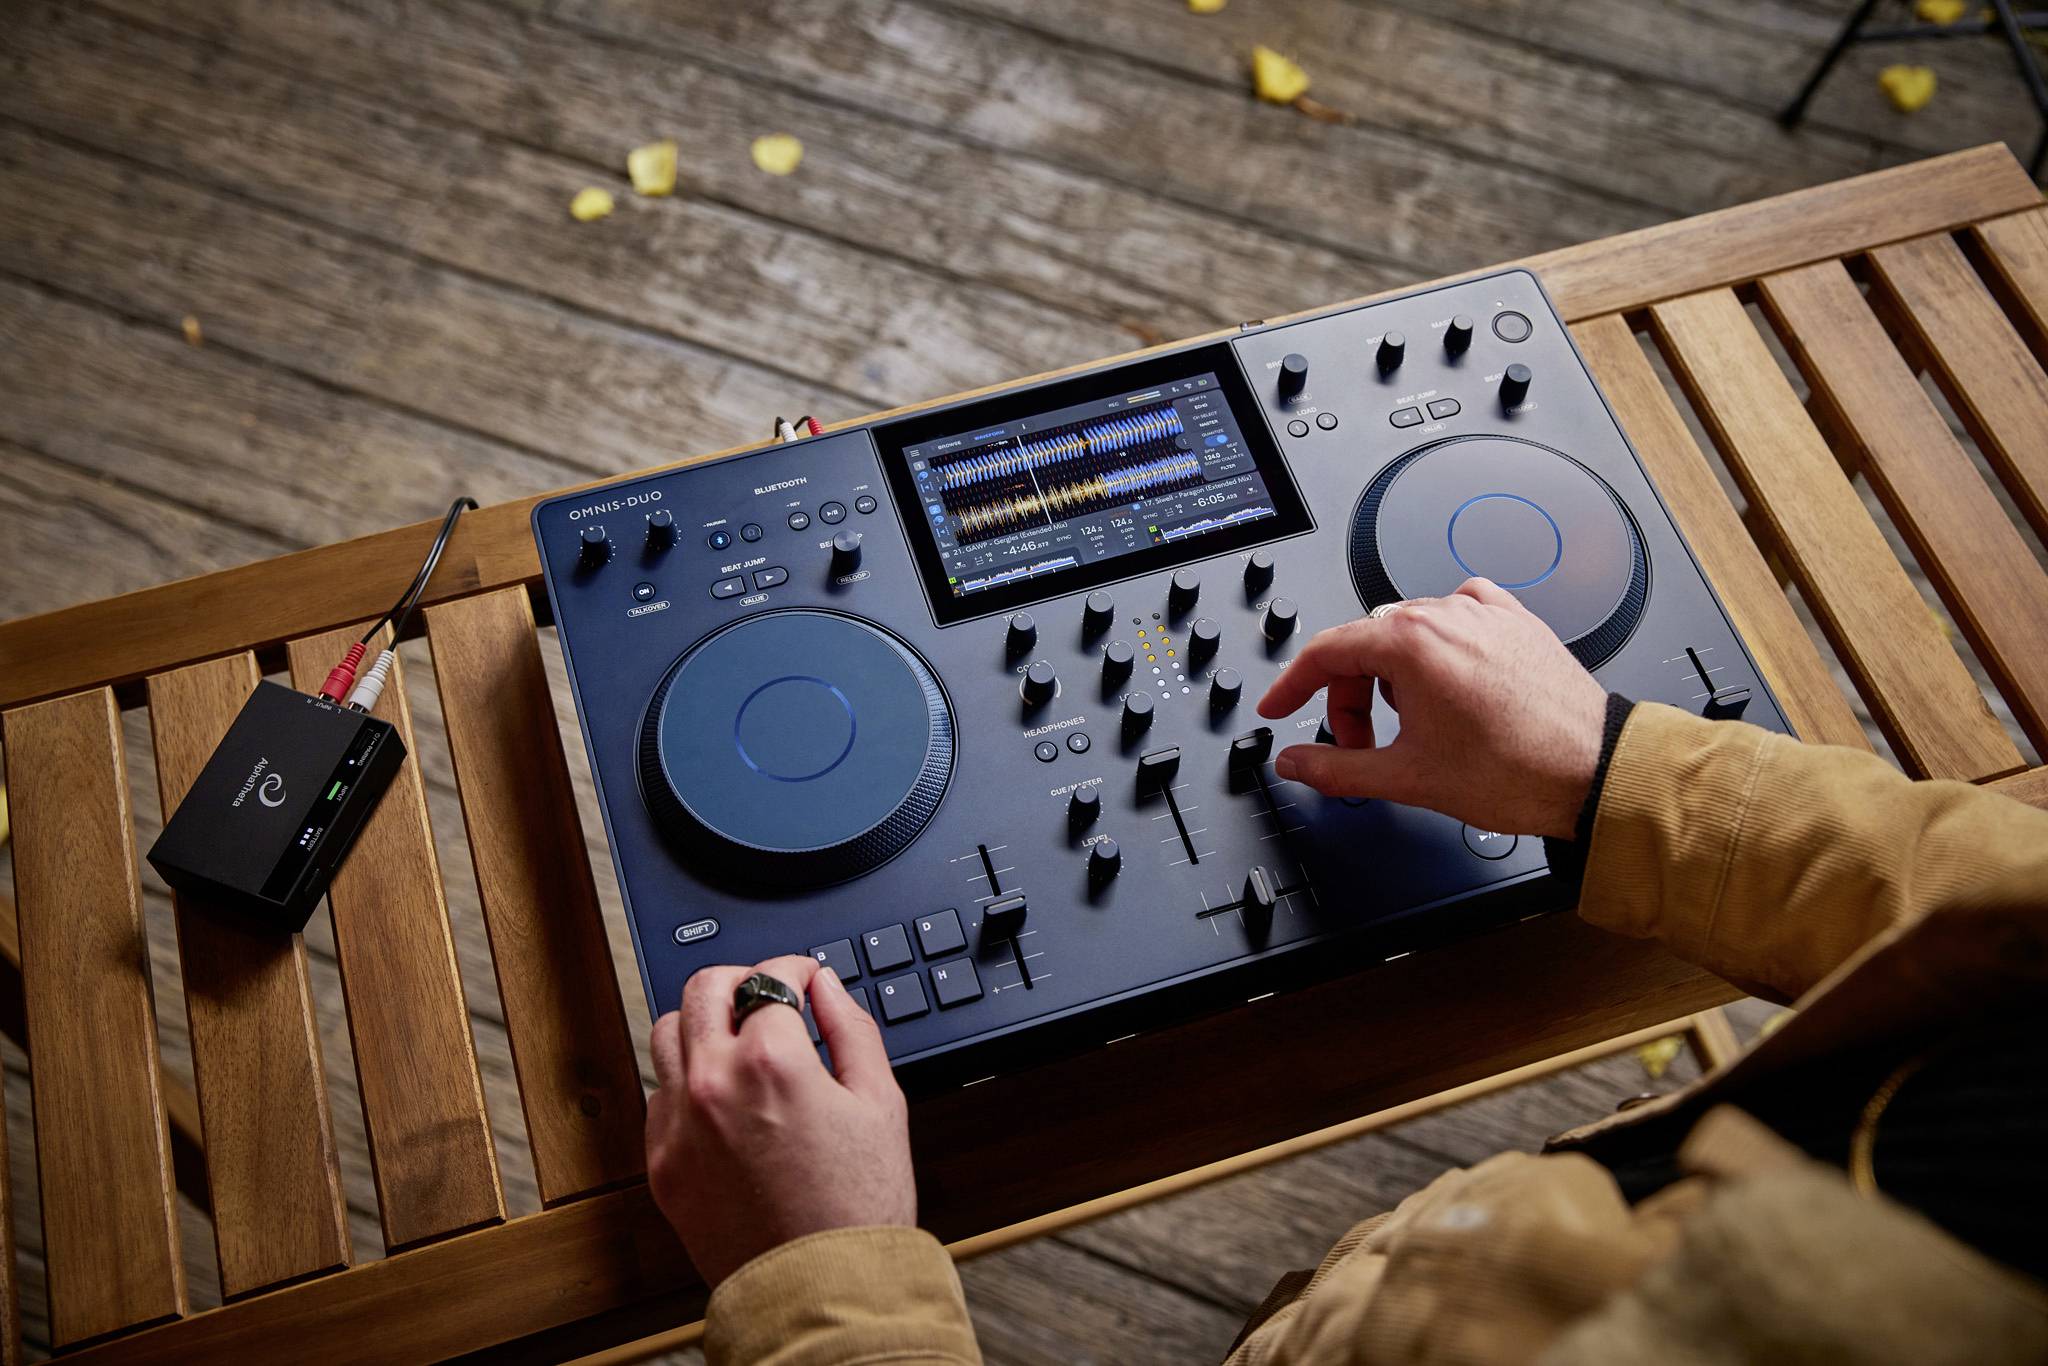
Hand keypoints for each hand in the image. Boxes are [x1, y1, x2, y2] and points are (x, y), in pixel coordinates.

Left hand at [646, 955, 914, 1286]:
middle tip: (767, 994)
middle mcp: (712, 1084)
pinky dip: (687, 1081)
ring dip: (702, 1023)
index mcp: (770, 1061)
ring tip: (738, 1040)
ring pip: (665, 1033)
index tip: (806, 977)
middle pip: (702, 988)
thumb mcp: (881, 1102)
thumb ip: (852, 1028)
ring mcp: (678, 1124)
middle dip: (740, 979)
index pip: (769, 977)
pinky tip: (723, 1097)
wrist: (820, 1286)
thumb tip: (827, 988)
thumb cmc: (857, 1206)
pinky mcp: (661, 1163)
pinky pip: (658, 1095)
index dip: (796, 967)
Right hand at [1257, 578, 1606, 838]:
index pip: (1325, 650)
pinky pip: (1455, 620)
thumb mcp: (1407, 778)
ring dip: (1392, 677)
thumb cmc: (1520, 770)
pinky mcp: (1514, 621)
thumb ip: (1336, 769)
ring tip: (1411, 727)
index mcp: (1412, 643)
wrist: (1596, 772)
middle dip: (1350, 697)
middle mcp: (1447, 614)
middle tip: (1358, 745)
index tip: (1280, 709)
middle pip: (1365, 643)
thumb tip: (1295, 764)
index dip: (1292, 686)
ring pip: (1408, 633)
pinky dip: (1438, 651)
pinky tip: (1447, 688)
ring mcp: (1484, 614)